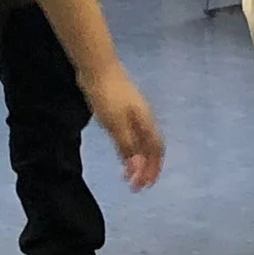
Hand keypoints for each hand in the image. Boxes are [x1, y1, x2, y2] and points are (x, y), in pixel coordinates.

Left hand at [78, 61, 163, 189]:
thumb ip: (127, 147)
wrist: (98, 67)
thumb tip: (137, 169)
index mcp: (146, 123)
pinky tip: (121, 149)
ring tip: (128, 173)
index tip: (142, 186)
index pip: (156, 151)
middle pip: (151, 147)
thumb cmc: (108, 96)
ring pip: (141, 140)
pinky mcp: (122, 108)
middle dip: (146, 167)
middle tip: (135, 185)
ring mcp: (134, 112)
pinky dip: (129, 146)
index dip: (152, 170)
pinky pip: (131, 133)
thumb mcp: (116, 125)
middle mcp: (144, 119)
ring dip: (137, 158)